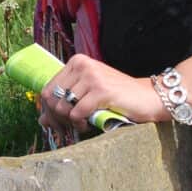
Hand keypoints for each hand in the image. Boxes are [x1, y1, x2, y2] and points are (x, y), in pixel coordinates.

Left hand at [40, 54, 164, 136]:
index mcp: (76, 62)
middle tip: (69, 128)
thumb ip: (64, 103)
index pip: (47, 89)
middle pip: (51, 98)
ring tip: (83, 125)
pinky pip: (77, 113)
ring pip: (62, 106)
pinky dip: (80, 124)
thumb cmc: (117, 97)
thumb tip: (42, 120)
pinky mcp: (101, 90)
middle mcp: (81, 65)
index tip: (57, 124)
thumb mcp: (87, 96)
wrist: (149, 97)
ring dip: (70, 122)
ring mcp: (91, 76)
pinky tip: (89, 124)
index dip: (48, 110)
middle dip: (57, 118)